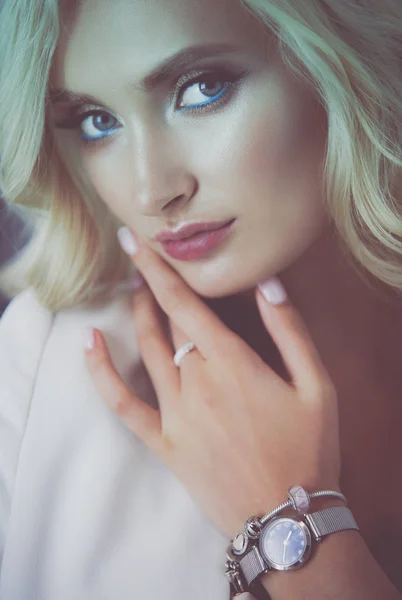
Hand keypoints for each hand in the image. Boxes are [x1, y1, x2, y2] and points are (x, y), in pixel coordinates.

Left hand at [83, 231, 341, 537]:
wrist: (287, 517)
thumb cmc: (308, 449)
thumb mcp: (317, 385)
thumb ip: (289, 330)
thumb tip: (268, 283)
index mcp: (233, 363)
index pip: (186, 304)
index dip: (158, 269)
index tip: (135, 240)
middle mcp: (197, 382)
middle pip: (165, 323)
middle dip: (150, 288)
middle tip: (142, 261)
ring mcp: (176, 414)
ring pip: (147, 352)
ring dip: (137, 316)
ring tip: (132, 289)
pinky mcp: (164, 443)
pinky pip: (123, 405)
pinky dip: (102, 373)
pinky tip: (90, 345)